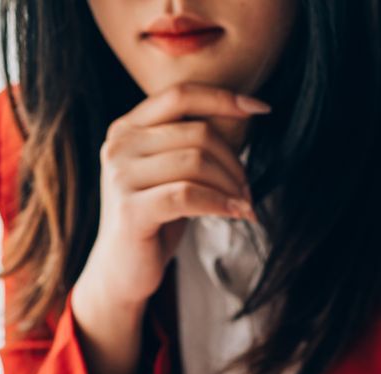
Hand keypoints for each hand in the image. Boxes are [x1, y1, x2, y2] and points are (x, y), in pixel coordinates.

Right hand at [70, 84, 267, 373]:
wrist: (122, 271)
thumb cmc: (155, 220)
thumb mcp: (170, 173)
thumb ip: (191, 143)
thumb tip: (246, 114)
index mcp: (127, 128)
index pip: (180, 95)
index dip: (223, 97)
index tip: (261, 109)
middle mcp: (119, 146)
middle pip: (197, 133)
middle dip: (234, 161)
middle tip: (248, 190)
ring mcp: (120, 177)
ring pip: (196, 162)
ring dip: (231, 185)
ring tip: (244, 205)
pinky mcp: (130, 209)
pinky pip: (189, 194)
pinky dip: (220, 203)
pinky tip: (235, 213)